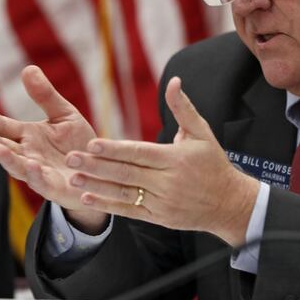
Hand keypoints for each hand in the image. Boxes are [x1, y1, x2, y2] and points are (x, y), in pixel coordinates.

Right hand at [0, 66, 107, 232]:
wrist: (102, 171)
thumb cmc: (79, 144)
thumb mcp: (65, 115)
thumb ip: (45, 96)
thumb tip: (28, 68)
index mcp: (28, 136)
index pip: (2, 126)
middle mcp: (28, 154)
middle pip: (2, 146)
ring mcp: (38, 173)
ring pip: (17, 166)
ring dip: (6, 158)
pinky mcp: (53, 187)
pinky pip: (42, 182)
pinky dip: (36, 175)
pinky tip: (32, 165)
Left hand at [65, 77, 259, 245]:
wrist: (229, 203)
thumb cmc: (213, 164)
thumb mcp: (202, 133)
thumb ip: (183, 108)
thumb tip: (174, 82)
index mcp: (176, 159)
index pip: (139, 153)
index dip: (114, 149)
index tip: (92, 143)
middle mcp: (168, 182)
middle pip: (127, 173)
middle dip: (96, 166)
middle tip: (70, 158)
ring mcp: (163, 202)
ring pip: (125, 193)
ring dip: (96, 186)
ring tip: (73, 178)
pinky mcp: (160, 218)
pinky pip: (130, 211)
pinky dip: (108, 205)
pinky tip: (88, 198)